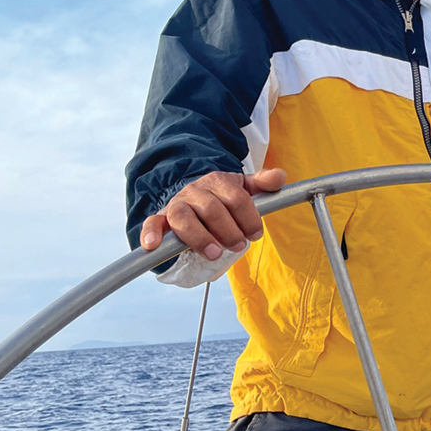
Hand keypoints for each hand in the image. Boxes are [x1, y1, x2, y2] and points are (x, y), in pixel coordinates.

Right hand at [139, 168, 287, 260]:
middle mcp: (195, 190)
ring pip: (184, 217)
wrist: (195, 197)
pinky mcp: (162, 219)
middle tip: (239, 245)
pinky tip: (152, 246)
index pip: (235, 197)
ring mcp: (177, 204)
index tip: (256, 234)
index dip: (248, 217)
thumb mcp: (245, 188)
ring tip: (215, 253)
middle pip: (211, 208)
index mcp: (218, 181)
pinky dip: (150, 233)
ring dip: (200, 237)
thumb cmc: (223, 198)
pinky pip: (152, 223)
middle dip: (229, 230)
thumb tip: (280, 176)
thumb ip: (262, 183)